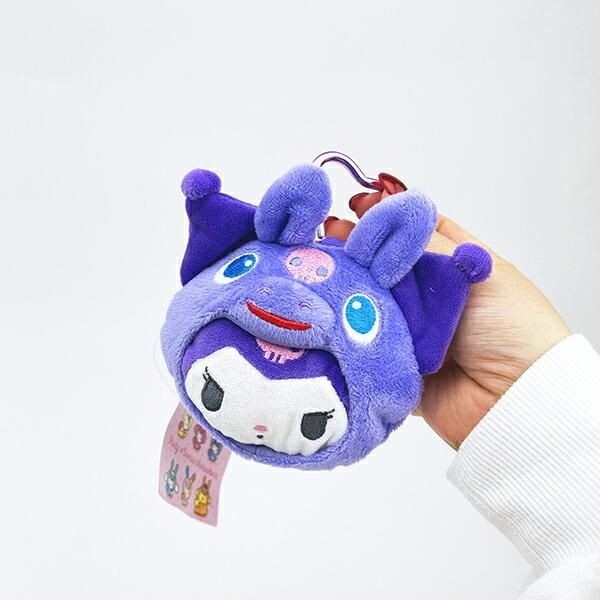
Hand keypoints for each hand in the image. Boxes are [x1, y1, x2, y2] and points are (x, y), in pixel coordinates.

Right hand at [324, 188, 569, 448]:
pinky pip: (365, 343)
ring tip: (319, 269)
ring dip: (347, 290)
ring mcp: (411, 330)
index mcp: (453, 266)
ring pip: (370, 303)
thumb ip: (425, 244)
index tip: (356, 208)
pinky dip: (347, 330)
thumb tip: (383, 210)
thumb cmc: (511, 327)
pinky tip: (325, 310)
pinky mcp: (395, 363)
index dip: (384, 220)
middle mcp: (430, 296)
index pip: (412, 234)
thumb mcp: (474, 268)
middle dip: (356, 253)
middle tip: (327, 238)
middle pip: (384, 267)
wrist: (515, 399)